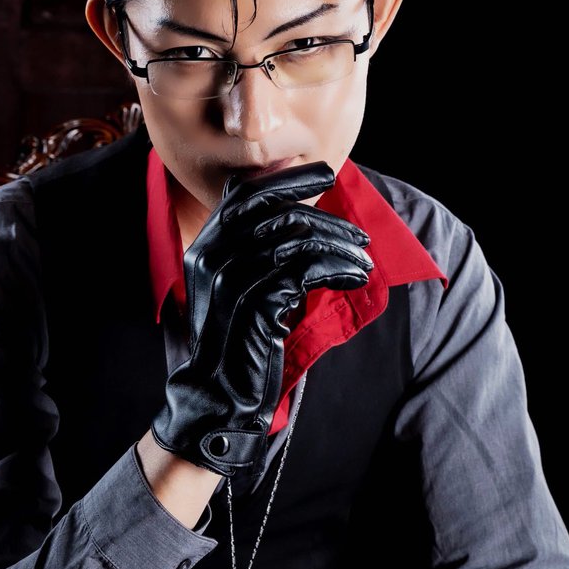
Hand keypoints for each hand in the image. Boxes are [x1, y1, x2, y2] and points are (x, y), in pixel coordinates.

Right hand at [151, 161, 373, 478]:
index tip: (327, 173)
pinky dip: (339, 269)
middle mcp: (211, 256)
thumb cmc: (235, 341)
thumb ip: (253, 251)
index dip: (288, 180)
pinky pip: (308, 270)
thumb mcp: (236, 288)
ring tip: (364, 261)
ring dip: (341, 247)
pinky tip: (356, 277)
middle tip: (361, 235)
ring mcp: (231, 279)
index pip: (245, 193)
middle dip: (328, 218)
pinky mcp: (255, 304)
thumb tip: (298, 216)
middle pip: (279, 213)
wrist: (216, 395)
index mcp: (204, 247)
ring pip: (299, 239)